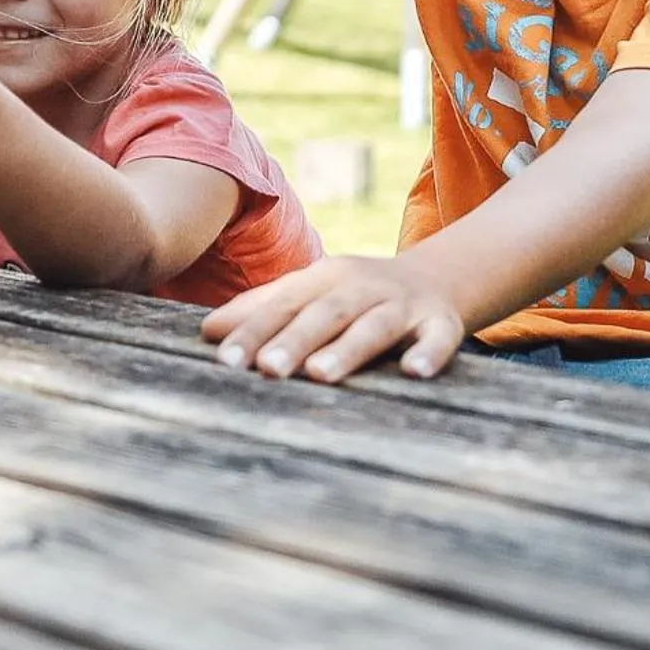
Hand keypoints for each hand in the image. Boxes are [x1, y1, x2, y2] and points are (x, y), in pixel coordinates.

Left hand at [202, 254, 467, 383]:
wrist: (437, 276)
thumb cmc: (356, 295)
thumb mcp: (312, 292)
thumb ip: (263, 308)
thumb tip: (207, 331)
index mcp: (325, 279)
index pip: (284, 305)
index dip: (254, 331)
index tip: (224, 360)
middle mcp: (362, 288)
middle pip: (324, 314)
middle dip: (295, 340)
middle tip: (267, 368)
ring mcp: (403, 305)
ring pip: (374, 326)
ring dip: (348, 348)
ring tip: (321, 374)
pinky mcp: (441, 323)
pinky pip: (439, 338)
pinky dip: (428, 353)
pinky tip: (415, 372)